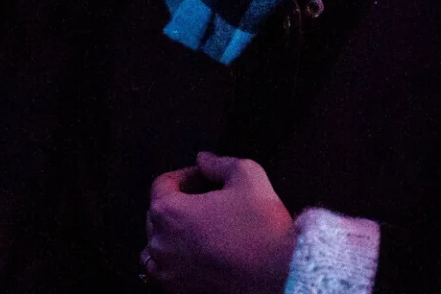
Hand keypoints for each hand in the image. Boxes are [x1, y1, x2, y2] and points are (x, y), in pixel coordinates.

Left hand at [143, 153, 293, 293]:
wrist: (283, 276)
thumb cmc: (263, 228)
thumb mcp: (248, 176)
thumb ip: (219, 163)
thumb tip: (203, 160)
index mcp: (169, 212)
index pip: (163, 184)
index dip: (187, 176)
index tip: (206, 178)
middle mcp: (160, 243)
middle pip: (158, 213)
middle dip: (181, 202)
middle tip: (210, 201)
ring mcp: (167, 271)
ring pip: (157, 244)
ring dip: (173, 232)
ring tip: (201, 229)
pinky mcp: (179, 291)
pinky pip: (163, 272)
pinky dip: (173, 260)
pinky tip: (197, 254)